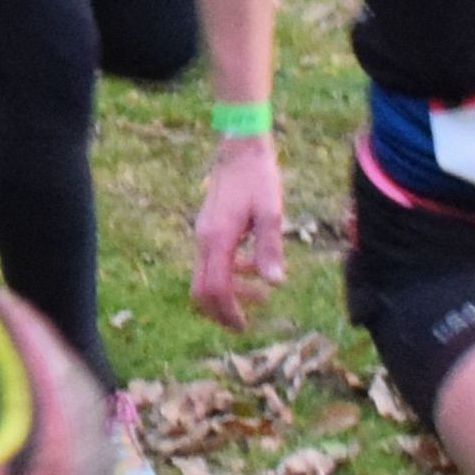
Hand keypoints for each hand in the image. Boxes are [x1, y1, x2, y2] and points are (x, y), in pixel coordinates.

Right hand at [190, 132, 285, 332]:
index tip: (245, 326)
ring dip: (228, 292)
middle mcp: (204, 239)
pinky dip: (228, 274)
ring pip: (204, 276)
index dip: (228, 312)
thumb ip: (270, 247)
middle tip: (244, 323)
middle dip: (220, 311)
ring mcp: (203, 233)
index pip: (215, 288)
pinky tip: (253, 265)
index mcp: (218, 238)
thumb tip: (274, 283)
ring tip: (261, 294)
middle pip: (200, 289)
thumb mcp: (271, 212)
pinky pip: (211, 261)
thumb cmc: (258, 177)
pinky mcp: (208, 228)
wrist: (240, 148)